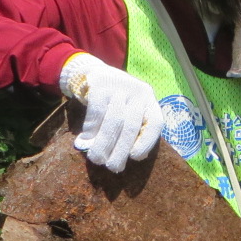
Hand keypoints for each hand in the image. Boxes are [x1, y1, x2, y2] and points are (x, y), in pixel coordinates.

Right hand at [58, 53, 161, 172]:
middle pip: (131, 125)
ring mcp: (120, 87)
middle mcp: (139, 93)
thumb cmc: (115, 102)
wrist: (95, 73)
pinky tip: (85, 141)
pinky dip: (91, 129)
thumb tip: (136, 157)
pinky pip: (97, 112)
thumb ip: (132, 131)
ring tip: (96, 159)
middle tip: (112, 167)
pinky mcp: (101, 84)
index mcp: (150, 102)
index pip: (155, 123)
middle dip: (121, 150)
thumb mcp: (129, 112)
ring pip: (114, 121)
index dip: (146, 142)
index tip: (135, 158)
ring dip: (104, 143)